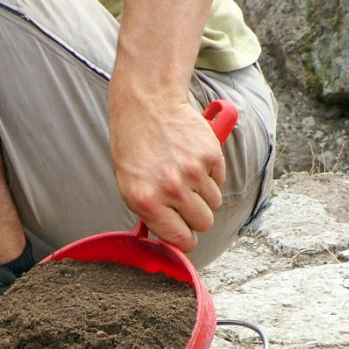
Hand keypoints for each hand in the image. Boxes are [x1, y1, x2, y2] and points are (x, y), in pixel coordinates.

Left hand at [109, 96, 225, 252]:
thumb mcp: (129, 187)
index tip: (187, 237)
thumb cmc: (135, 150)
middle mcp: (171, 188)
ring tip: (186, 176)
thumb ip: (150, 215)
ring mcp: (193, 170)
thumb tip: (172, 238)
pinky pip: (219, 180)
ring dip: (204, 194)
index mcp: (147, 201)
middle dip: (197, 217)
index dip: (186, 241)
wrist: (147, 107)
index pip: (181, 239)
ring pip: (214, 202)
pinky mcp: (210, 154)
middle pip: (204, 223)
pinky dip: (210, 174)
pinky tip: (192, 160)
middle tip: (186, 203)